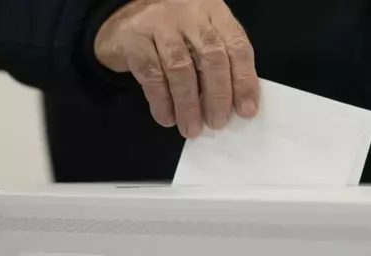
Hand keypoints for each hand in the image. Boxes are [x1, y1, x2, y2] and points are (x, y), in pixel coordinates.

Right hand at [95, 0, 259, 137]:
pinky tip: (167, 118)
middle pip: (211, 57)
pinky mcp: (134, 38)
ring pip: (181, 69)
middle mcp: (190, 13)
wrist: (123, 17)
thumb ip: (222, 60)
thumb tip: (238, 104)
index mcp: (214, 12)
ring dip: (189, 105)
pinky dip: (162, 102)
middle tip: (218, 123)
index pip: (237, 47)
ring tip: (191, 128)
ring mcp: (160, 23)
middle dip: (218, 96)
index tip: (246, 111)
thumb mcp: (203, 35)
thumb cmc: (174, 33)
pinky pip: (152, 75)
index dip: (244, 81)